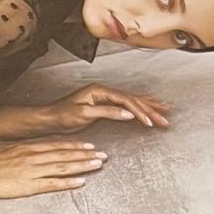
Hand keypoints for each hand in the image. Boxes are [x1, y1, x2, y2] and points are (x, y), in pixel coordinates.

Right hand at [0, 140, 106, 198]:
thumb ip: (14, 149)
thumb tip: (19, 148)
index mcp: (28, 147)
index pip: (57, 145)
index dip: (75, 146)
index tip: (89, 146)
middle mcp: (34, 157)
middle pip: (65, 155)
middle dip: (86, 155)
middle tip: (103, 155)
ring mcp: (32, 171)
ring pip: (64, 167)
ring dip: (83, 165)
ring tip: (99, 164)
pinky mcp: (28, 186)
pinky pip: (52, 184)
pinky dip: (68, 182)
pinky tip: (81, 182)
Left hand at [37, 84, 169, 130]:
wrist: (48, 117)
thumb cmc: (62, 115)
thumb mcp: (84, 115)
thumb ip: (107, 112)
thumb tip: (128, 114)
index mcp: (101, 91)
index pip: (126, 101)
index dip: (140, 111)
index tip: (150, 122)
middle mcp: (104, 91)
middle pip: (133, 99)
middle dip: (150, 109)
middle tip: (165, 119)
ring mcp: (105, 96)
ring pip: (132, 100)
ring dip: (149, 106)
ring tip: (164, 110)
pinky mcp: (103, 103)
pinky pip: (125, 103)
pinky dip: (139, 105)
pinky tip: (147, 105)